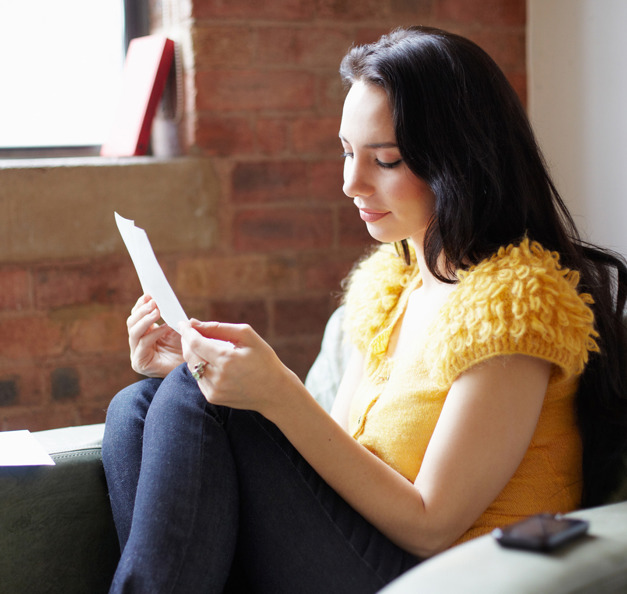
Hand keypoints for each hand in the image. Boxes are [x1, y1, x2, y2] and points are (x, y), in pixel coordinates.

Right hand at [127, 295, 183, 376]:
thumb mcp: (177, 328)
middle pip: (132, 322)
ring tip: (157, 311)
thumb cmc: (186, 349)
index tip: (149, 293)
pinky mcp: (140, 363)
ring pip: (134, 332)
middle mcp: (137, 343)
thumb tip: (166, 299)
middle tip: (154, 301)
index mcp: (144, 333)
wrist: (194, 370)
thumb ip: (170, 316)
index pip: (136, 316)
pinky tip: (165, 327)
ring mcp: (137, 354)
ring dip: (145, 319)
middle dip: (142, 310)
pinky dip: (154, 333)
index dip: (141, 304)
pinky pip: (143, 344)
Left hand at [179, 319, 301, 417]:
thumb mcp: (248, 336)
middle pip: (190, 355)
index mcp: (227, 360)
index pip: (195, 343)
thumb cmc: (264, 360)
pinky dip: (202, 368)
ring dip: (195, 355)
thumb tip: (194, 323)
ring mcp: (214, 390)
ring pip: (192, 367)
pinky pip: (199, 378)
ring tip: (205, 346)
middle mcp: (218, 377)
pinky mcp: (213, 397)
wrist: (275, 391)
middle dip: (188, 341)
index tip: (184, 323)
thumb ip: (219, 328)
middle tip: (191, 332)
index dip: (187, 331)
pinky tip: (213, 363)